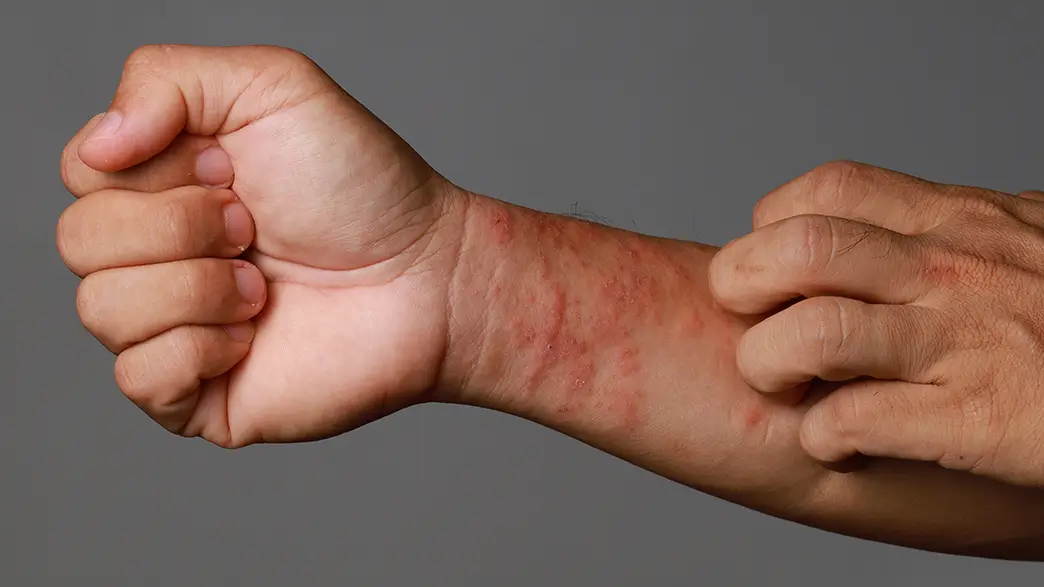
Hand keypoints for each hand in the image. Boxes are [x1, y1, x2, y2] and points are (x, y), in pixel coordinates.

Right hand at [58, 45, 465, 446]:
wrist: (426, 275)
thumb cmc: (362, 186)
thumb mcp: (274, 86)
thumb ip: (166, 79)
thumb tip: (98, 145)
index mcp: (160, 186)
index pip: (82, 172)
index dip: (156, 169)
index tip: (234, 169)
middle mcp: (155, 257)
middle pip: (79, 241)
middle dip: (183, 226)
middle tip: (255, 227)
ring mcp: (170, 329)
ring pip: (102, 310)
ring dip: (201, 286)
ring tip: (263, 284)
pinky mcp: (194, 396)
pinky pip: (138, 377)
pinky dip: (202, 348)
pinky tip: (255, 336)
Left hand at [709, 161, 1043, 486]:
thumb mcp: (1026, 241)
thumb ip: (958, 228)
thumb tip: (897, 220)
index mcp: (961, 222)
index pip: (828, 189)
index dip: (774, 221)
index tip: (770, 256)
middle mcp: (953, 272)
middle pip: (800, 249)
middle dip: (742, 280)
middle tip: (743, 314)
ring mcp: (962, 344)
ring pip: (812, 333)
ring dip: (767, 361)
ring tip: (780, 380)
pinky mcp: (975, 421)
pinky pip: (855, 420)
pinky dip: (821, 435)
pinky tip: (832, 440)